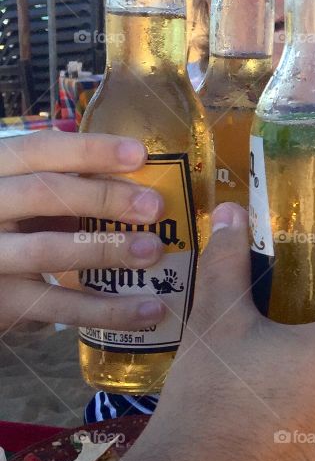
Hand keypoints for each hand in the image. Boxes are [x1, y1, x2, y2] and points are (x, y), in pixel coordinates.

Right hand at [0, 131, 164, 332]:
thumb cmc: (13, 227)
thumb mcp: (27, 198)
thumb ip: (66, 189)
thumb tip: (139, 190)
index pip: (39, 150)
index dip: (90, 150)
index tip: (139, 154)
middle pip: (42, 192)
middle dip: (103, 197)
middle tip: (154, 206)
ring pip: (46, 250)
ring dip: (106, 250)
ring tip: (153, 251)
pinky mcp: (2, 302)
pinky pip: (59, 305)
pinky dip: (108, 310)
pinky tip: (148, 310)